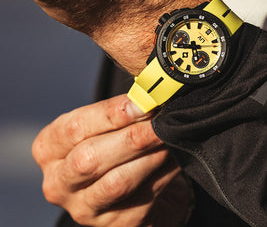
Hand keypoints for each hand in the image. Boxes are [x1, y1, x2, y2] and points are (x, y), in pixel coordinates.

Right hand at [32, 94, 191, 226]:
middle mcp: (58, 183)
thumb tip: (150, 96)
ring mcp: (83, 208)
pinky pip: (143, 196)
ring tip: (170, 135)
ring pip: (117, 182)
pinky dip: (164, 172)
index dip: (112, 114)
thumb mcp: (105, 125)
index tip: (143, 102)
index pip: (75, 128)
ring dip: (150, 155)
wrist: (129, 188)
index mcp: (49, 148)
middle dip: (132, 137)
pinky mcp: (114, 224)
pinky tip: (175, 154)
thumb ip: (120, 112)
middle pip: (90, 158)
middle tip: (160, 120)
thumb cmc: (114, 144)